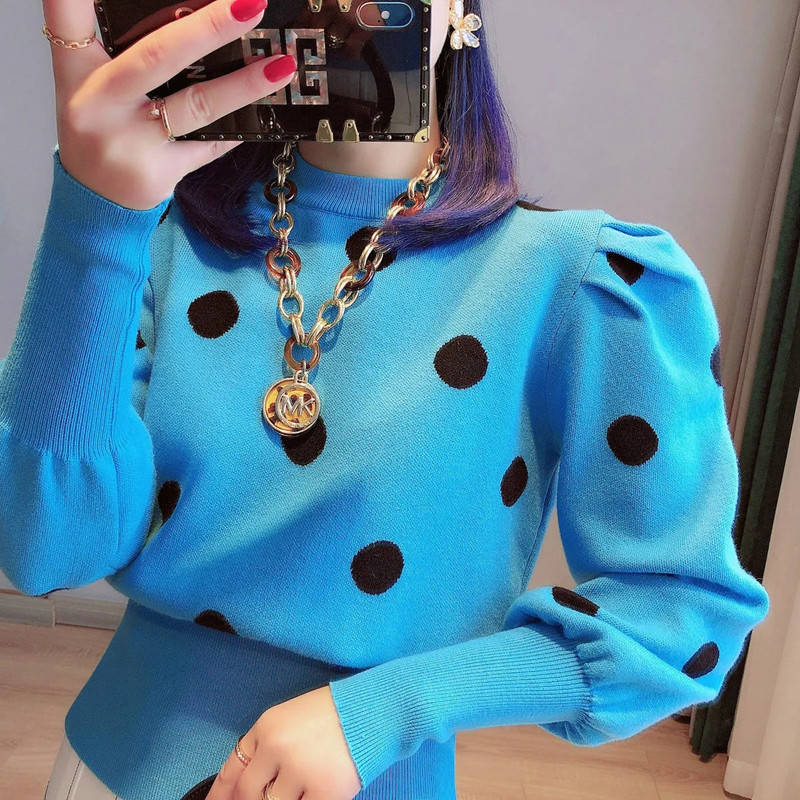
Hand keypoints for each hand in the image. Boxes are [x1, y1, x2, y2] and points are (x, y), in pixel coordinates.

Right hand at [42, 0, 296, 209]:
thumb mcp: (88, 79)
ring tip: (282, 66)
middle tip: (252, 4)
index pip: (68, 14)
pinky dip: (239, 126)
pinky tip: (268, 110)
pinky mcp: (161, 173)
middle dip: (209, 28)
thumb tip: (190, 15)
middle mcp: (99, 104)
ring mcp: (131, 143)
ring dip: (244, 85)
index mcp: (77, 69)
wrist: (97, 199)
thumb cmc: (100, 124)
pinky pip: (211, 144)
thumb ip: (117, 40)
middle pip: (157, 57)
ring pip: (197, 106)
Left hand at [206, 684, 361, 799]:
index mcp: (266, 727)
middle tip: (268, 794)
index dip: (220, 795)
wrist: (373, 711)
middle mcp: (277, 748)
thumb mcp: (288, 719)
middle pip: (248, 795)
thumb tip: (241, 789)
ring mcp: (300, 772)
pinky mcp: (325, 793)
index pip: (232, 770)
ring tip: (303, 780)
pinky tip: (316, 790)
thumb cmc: (331, 714)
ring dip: (285, 798)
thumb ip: (263, 748)